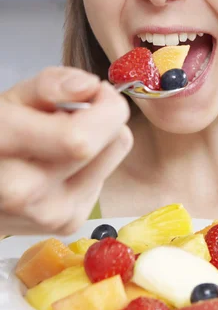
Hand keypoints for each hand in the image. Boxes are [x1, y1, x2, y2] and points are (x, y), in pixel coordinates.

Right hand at [0, 66, 132, 235]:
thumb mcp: (9, 99)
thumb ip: (48, 85)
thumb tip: (89, 87)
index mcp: (4, 147)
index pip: (80, 138)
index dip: (105, 107)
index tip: (98, 91)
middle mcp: (26, 191)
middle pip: (111, 145)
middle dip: (106, 118)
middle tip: (81, 111)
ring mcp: (50, 214)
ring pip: (114, 159)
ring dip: (102, 141)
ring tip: (65, 139)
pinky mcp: (68, 224)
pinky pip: (103, 180)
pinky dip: (93, 165)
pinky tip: (63, 164)